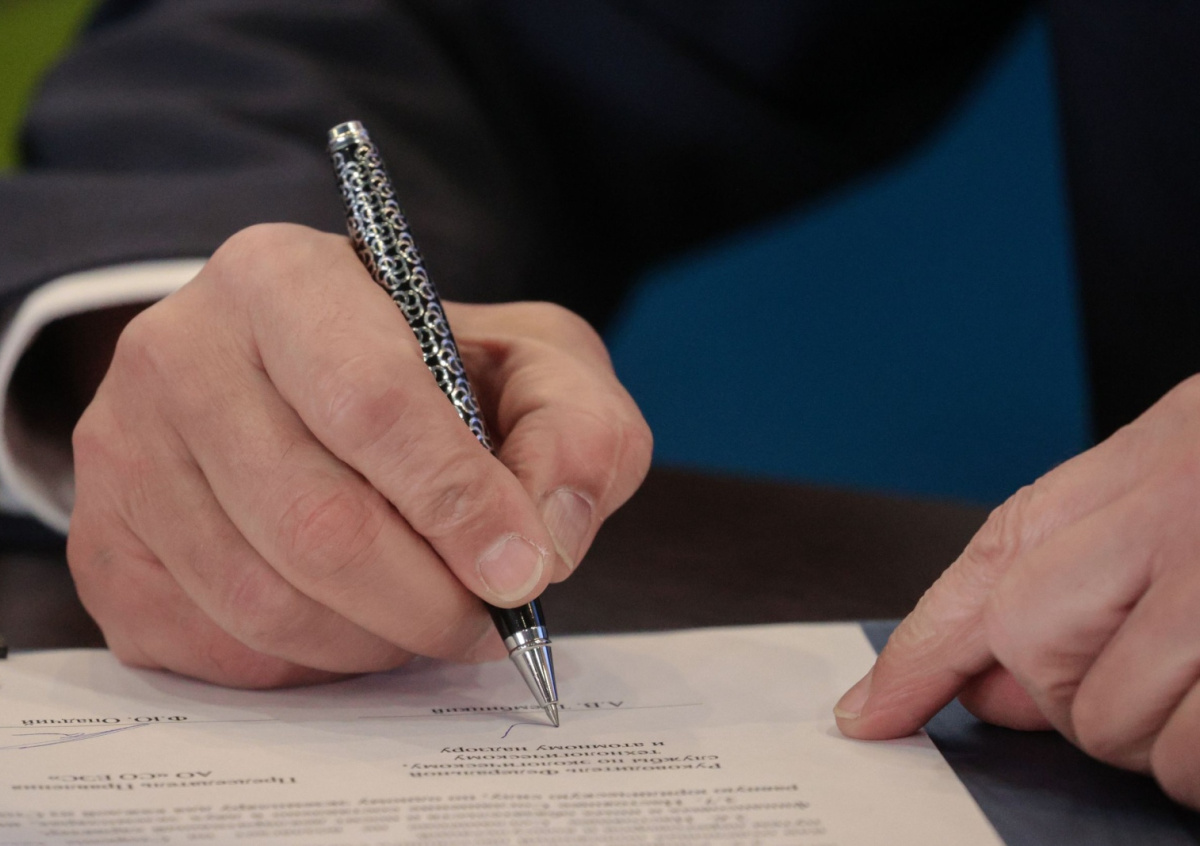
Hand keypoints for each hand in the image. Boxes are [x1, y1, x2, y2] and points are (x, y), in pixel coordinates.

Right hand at [68, 223, 651, 687]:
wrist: (308, 377)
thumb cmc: (431, 370)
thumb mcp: (535, 362)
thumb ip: (576, 429)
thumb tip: (547, 540)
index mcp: (284, 279)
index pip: (372, 404)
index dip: (457, 503)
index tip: (522, 571)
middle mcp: (177, 353)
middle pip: (315, 523)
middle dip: (428, 599)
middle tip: (489, 616)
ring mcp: (122, 455)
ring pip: (264, 601)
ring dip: (375, 638)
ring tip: (426, 612)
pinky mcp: (103, 547)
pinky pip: (217, 648)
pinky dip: (308, 662)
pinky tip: (349, 619)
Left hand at [834, 375, 1199, 807]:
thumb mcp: (1157, 484)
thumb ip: (1062, 575)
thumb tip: (987, 684)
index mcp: (1125, 485)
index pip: (979, 589)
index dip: (913, 664)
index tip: (869, 717)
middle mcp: (1170, 533)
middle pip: (1048, 677)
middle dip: (1087, 699)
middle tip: (1160, 655)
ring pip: (1129, 738)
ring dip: (1168, 739)